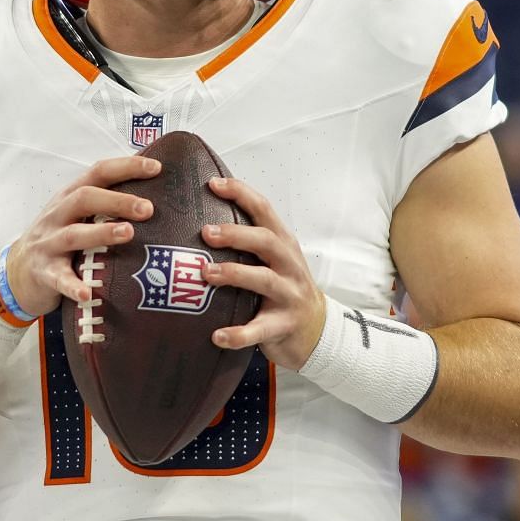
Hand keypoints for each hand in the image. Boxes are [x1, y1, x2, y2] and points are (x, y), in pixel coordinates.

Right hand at [5, 156, 159, 315]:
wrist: (17, 272)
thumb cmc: (58, 239)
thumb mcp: (75, 216)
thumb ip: (104, 205)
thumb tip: (152, 197)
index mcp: (69, 197)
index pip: (97, 173)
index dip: (125, 168)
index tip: (156, 167)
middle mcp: (57, 216)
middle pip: (84, 199)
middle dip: (117, 201)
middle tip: (148, 209)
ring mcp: (48, 243)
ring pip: (73, 235)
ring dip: (101, 233)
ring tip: (128, 234)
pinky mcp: (44, 273)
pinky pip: (59, 278)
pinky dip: (73, 285)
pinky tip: (88, 293)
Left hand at [199, 175, 326, 369]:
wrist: (317, 330)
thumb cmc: (286, 288)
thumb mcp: (276, 260)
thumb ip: (250, 241)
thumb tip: (202, 221)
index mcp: (283, 245)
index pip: (265, 210)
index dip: (241, 194)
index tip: (213, 184)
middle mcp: (289, 266)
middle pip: (266, 242)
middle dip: (236, 234)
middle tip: (206, 232)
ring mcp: (289, 296)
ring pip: (264, 280)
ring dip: (235, 274)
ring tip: (208, 273)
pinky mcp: (283, 326)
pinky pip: (259, 330)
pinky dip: (238, 334)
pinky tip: (217, 336)